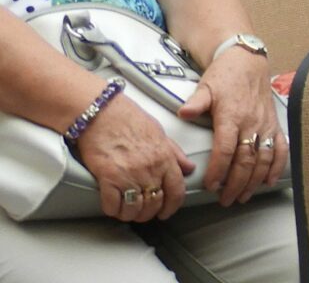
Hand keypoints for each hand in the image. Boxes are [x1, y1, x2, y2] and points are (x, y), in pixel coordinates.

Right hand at [77, 87, 192, 221]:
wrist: (102, 113)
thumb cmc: (128, 120)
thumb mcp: (159, 133)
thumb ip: (174, 153)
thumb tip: (188, 168)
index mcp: (165, 157)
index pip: (177, 190)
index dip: (172, 206)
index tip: (166, 212)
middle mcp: (150, 169)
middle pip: (154, 203)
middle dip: (149, 213)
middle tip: (142, 211)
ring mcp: (129, 175)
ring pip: (134, 209)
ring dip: (130, 214)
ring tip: (127, 210)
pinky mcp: (108, 179)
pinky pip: (113, 206)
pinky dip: (113, 210)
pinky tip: (112, 205)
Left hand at [176, 48, 282, 207]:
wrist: (248, 60)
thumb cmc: (225, 75)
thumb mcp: (206, 86)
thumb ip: (196, 102)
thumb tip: (184, 113)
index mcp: (232, 116)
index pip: (226, 149)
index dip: (219, 170)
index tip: (211, 186)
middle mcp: (251, 122)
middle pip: (246, 159)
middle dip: (236, 183)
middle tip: (226, 199)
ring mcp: (265, 124)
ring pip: (263, 158)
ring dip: (254, 179)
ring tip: (243, 195)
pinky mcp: (274, 123)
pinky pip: (280, 147)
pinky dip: (278, 165)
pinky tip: (270, 180)